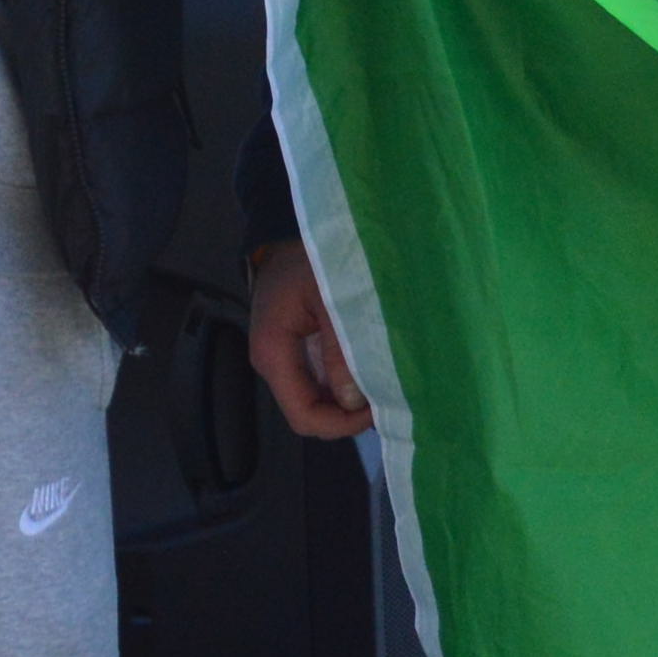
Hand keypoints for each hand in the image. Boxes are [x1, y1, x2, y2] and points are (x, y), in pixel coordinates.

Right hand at [245, 241, 372, 439]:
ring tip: (380, 384)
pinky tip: (366, 371)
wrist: (286, 232)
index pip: (304, 415)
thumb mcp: (330, 298)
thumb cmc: (308, 258)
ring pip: (314, 402)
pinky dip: (342, 386)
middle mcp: (272, 364)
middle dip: (346, 415)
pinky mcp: (293, 352)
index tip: (376, 408)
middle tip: (385, 395)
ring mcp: (282, 360)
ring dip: (346, 402)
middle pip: (309, 414)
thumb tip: (354, 402)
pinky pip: (317, 384)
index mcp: (274, 354)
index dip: (341, 424)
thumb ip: (340, 350)